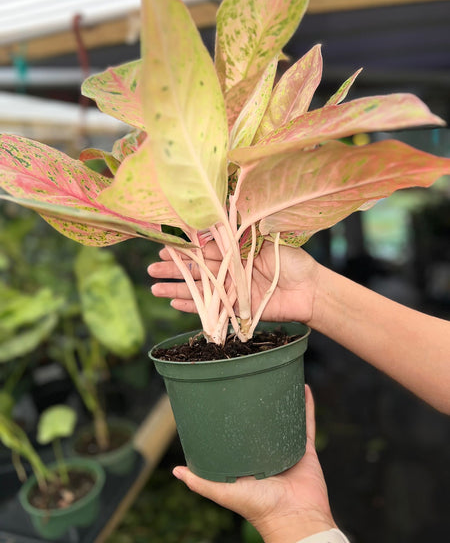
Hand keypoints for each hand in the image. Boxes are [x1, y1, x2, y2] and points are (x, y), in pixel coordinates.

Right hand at [148, 241, 319, 324]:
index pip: (205, 250)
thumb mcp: (267, 242)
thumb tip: (214, 232)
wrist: (311, 291)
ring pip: (199, 290)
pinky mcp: (236, 309)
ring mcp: (232, 291)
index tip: (166, 248)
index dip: (186, 250)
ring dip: (177, 290)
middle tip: (151, 270)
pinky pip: (211, 310)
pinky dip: (193, 308)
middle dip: (174, 270)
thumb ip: (242, 240)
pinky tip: (174, 305)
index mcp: (236, 252)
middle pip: (197, 271)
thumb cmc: (294, 262)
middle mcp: (231, 271)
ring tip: (154, 289)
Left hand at [172, 385, 335, 542]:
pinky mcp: (305, 448)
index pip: (239, 437)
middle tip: (250, 383)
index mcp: (249, 463)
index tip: (225, 400)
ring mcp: (287, 449)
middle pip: (262, 425)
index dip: (233, 420)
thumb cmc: (259, 509)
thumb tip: (176, 470)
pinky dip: (306, 405)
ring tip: (276, 380)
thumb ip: (200, 482)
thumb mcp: (223, 493)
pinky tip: (304, 387)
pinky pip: (306, 421)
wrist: (293, 517)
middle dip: (257, 406)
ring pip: (285, 419)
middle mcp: (267, 454)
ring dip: (282, 401)